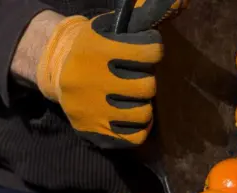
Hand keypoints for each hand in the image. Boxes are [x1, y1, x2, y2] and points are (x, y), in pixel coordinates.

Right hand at [36, 0, 187, 148]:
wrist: (54, 68)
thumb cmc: (92, 45)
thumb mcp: (109, 28)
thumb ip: (141, 19)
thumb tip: (182, 1)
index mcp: (98, 49)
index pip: (150, 51)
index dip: (152, 49)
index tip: (145, 50)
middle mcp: (93, 79)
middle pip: (147, 86)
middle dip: (145, 81)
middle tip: (134, 77)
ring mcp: (93, 108)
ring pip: (143, 112)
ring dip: (142, 105)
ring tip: (130, 97)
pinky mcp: (94, 129)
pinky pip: (134, 136)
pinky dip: (137, 126)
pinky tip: (129, 116)